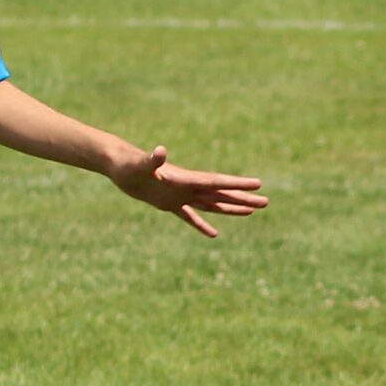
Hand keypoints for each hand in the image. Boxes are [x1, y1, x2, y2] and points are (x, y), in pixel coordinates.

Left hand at [109, 145, 268, 237]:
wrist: (119, 164)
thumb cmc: (129, 163)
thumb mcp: (141, 163)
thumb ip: (152, 159)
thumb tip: (160, 151)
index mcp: (186, 178)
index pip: (217, 182)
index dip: (238, 184)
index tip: (258, 184)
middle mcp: (187, 186)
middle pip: (221, 194)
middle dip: (243, 199)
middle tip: (266, 202)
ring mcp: (180, 195)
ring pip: (211, 204)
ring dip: (230, 208)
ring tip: (251, 212)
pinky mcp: (168, 203)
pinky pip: (190, 216)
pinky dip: (201, 225)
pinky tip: (213, 234)